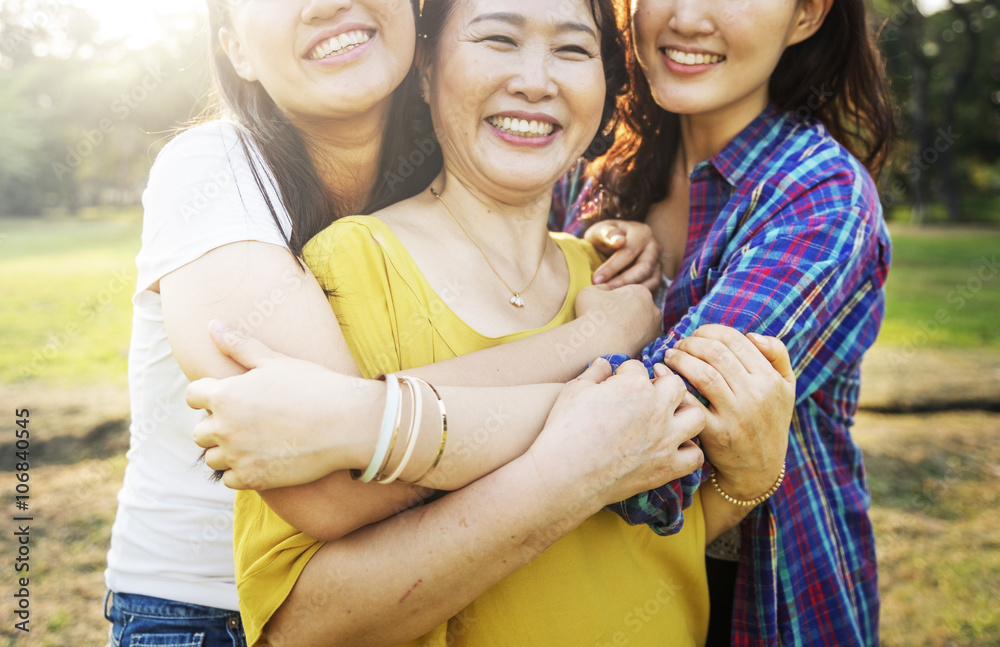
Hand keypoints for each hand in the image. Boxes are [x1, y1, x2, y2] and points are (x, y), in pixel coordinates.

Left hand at [186, 321, 379, 489]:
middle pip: (200, 432)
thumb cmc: (313, 386)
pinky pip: (230, 479)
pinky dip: (241, 471)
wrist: (346, 423)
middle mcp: (224, 428)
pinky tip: (263, 458)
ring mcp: (237, 456)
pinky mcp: (253, 479)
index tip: (228, 397)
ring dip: (227, 451)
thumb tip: (212, 325)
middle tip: (248, 421)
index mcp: (225, 395)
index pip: (192, 396)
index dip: (208, 395)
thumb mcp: (275, 361)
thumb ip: (239, 345)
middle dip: (217, 425)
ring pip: (213, 458)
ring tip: (255, 441)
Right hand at [527, 359, 704, 508]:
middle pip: (676, 385)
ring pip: (696, 416)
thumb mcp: (574, 390)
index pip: (639, 367)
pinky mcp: (666, 467)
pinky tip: (672, 448)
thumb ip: (594, 372)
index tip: (616, 384)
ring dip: (685, 413)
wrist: (564, 475)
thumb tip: (604, 363)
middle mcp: (657, 409)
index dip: (625, 374)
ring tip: (669, 418)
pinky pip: (696, 456)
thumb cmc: (564, 429)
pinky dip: (688, 451)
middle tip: (647, 396)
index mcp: (634, 385)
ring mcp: (665, 439)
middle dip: (663, 386)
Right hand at [574, 284, 661, 355]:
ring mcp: (655, 327)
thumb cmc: (593, 314)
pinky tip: (621, 344)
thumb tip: (607, 290)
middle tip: (610, 323)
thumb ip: (602, 287)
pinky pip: (643, 341)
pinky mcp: (652, 345)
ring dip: (632, 328)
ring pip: (643, 325)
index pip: (630, 294)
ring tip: (614, 335)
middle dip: (627, 315)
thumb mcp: (591, 291)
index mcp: (640, 291)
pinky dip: (634, 342)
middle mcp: (653, 308)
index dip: (616, 301)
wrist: (598, 344)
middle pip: (639, 309)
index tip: (605, 310)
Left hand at [584, 220, 662, 290]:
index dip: (612, 267)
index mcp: (642, 233)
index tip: (595, 280)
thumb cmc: (605, 236)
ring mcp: (658, 262)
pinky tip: (621, 299)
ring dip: (631, 291)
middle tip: (604, 291)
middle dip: (623, 282)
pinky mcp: (657, 276)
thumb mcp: (602, 230)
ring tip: (612, 297)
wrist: (615, 242)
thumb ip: (607, 233)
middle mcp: (654, 247)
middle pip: (643, 268)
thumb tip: (619, 241)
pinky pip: (652, 288)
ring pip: (651, 281)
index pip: (629, 252)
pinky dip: (637, 295)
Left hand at [661, 325, 794, 498]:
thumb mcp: (786, 387)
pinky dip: (673, 384)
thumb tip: (752, 334)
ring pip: (703, 373)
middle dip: (691, 342)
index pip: (735, 340)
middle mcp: (756, 395)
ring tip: (670, 355)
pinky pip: (691, 402)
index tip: (697, 334)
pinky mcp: (717, 433)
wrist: (760, 468)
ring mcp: (736, 415)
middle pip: (716, 353)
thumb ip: (777, 354)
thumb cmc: (769, 420)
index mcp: (770, 379)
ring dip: (680, 358)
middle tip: (679, 344)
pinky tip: (663, 374)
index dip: (710, 331)